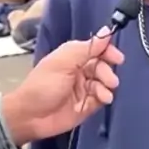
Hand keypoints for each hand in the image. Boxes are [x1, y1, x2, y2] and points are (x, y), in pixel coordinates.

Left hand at [0, 29, 123, 144]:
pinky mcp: (86, 105)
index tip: (118, 58)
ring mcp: (83, 88)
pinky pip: (101, 97)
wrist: (30, 117)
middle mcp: (79, 70)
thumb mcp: (64, 62)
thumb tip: (106, 31)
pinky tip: (103, 99)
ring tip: (105, 93)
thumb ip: (87, 48)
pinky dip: (104, 96)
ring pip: (103, 82)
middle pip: (102, 66)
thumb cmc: (43, 86)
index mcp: (72, 56)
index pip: (96, 49)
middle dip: (107, 71)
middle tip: (110, 80)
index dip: (108, 51)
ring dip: (107, 85)